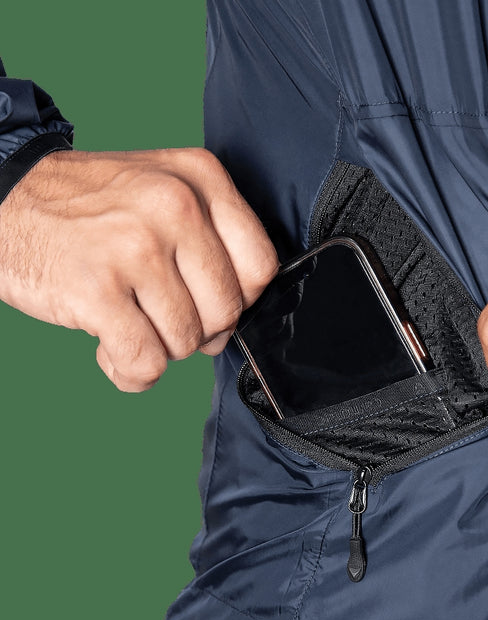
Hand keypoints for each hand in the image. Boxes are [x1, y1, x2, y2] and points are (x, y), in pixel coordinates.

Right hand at [0, 148, 277, 390]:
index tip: (207, 301)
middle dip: (198, 330)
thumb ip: (212, 240)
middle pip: (227, 311)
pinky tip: (111, 349)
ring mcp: (136, 247)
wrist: (3, 196)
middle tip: (162, 317)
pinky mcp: (97, 289)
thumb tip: (237, 318)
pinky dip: (132, 372)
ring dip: (159, 348)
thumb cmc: (93, 208)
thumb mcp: (165, 190)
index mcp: (201, 179)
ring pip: (186, 341)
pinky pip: (145, 362)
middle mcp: (175, 206)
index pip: (260, 266)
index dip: (239, 300)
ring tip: (129, 322)